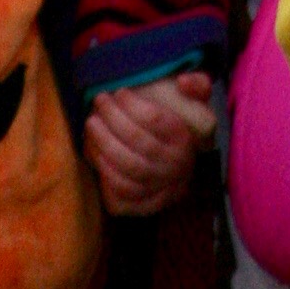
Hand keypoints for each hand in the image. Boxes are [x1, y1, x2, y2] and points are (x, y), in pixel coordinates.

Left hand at [84, 73, 215, 216]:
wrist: (181, 169)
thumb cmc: (180, 128)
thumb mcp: (196, 102)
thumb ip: (198, 84)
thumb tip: (182, 82)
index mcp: (185, 139)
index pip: (154, 119)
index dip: (131, 104)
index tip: (118, 92)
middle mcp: (175, 166)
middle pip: (138, 143)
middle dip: (112, 120)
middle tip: (98, 102)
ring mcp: (160, 189)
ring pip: (127, 171)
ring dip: (103, 146)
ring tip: (91, 124)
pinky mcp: (144, 206)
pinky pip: (120, 197)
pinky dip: (104, 176)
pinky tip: (94, 153)